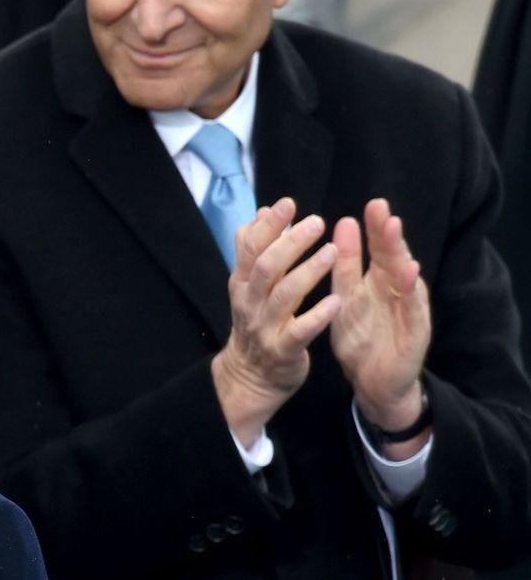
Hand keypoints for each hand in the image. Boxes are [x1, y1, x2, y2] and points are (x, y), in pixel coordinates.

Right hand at [211, 198, 341, 445]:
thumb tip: (261, 213)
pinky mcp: (284, 349)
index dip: (268, 226)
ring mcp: (265, 326)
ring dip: (308, 272)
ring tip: (332, 252)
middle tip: (317, 222)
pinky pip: (301, 331)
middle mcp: (250, 302)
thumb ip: (254, 250)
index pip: (250, 248)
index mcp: (242, 283)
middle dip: (291, 243)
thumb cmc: (257, 322)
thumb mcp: (248, 286)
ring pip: (284, 295)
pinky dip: (318, 315)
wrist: (251, 375)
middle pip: (266, 267)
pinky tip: (337, 301)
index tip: (288, 204)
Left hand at [330, 199, 430, 441]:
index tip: (370, 204)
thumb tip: (344, 223)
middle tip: (381, 208)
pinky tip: (408, 275)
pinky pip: (412, 311)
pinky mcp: (414, 334)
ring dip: (400, 255)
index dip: (374, 228)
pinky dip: (409, 292)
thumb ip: (347, 266)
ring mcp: (408, 312)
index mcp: (379, 283)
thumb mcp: (348, 298)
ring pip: (405, 280)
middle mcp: (397, 293)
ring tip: (394, 232)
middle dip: (387, 233)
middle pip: (393, 259)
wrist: (374, 383)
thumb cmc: (362, 338)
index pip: (378, 251)